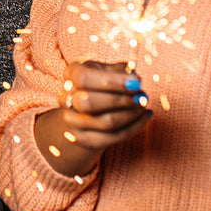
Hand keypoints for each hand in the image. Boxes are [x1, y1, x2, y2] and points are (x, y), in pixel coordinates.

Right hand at [34, 60, 151, 176]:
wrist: (83, 111)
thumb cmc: (99, 85)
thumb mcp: (106, 71)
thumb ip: (119, 70)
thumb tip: (134, 77)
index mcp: (70, 74)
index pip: (84, 78)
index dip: (111, 81)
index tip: (136, 82)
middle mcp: (66, 98)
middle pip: (90, 102)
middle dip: (121, 100)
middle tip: (142, 96)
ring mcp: (73, 122)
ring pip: (106, 122)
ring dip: (131, 114)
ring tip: (144, 106)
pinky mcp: (85, 140)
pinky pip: (114, 137)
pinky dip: (135, 127)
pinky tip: (145, 117)